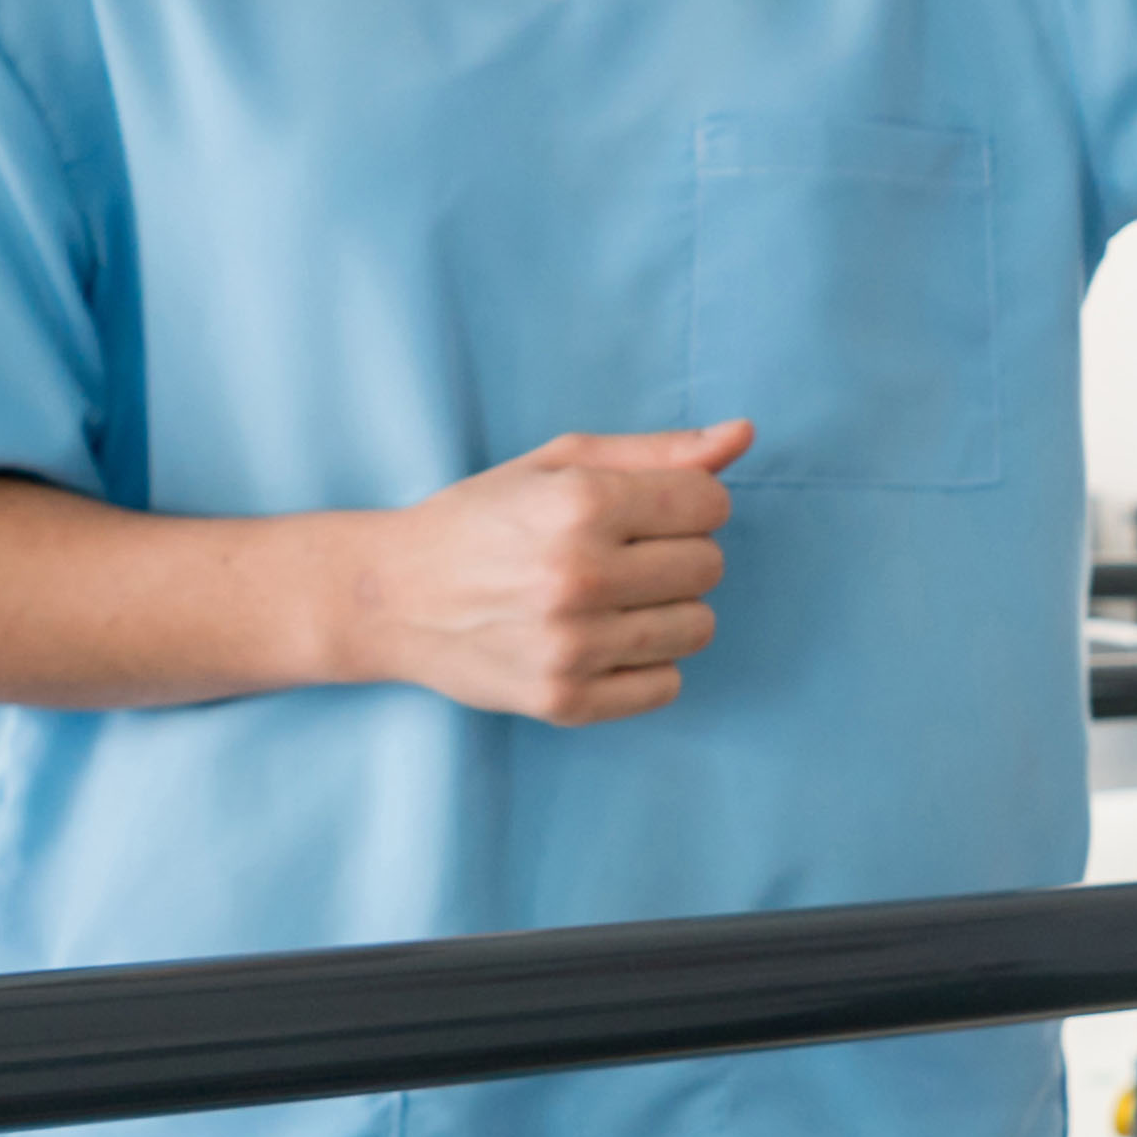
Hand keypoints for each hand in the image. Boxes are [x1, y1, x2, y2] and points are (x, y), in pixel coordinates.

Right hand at [346, 424, 744, 724]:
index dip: (686, 502)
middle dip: (677, 554)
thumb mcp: (559, 464)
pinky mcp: (564, 702)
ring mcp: (572, 648)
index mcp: (579, 506)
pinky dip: (646, 664)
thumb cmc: (481, 519)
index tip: (644, 511)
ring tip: (613, 599)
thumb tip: (743, 434)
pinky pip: (667, 686)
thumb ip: (656, 451)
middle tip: (620, 555)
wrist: (393, 597)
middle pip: (709, 566)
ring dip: (668, 610)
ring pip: (699, 628)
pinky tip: (602, 641)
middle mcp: (578, 578)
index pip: (709, 504)